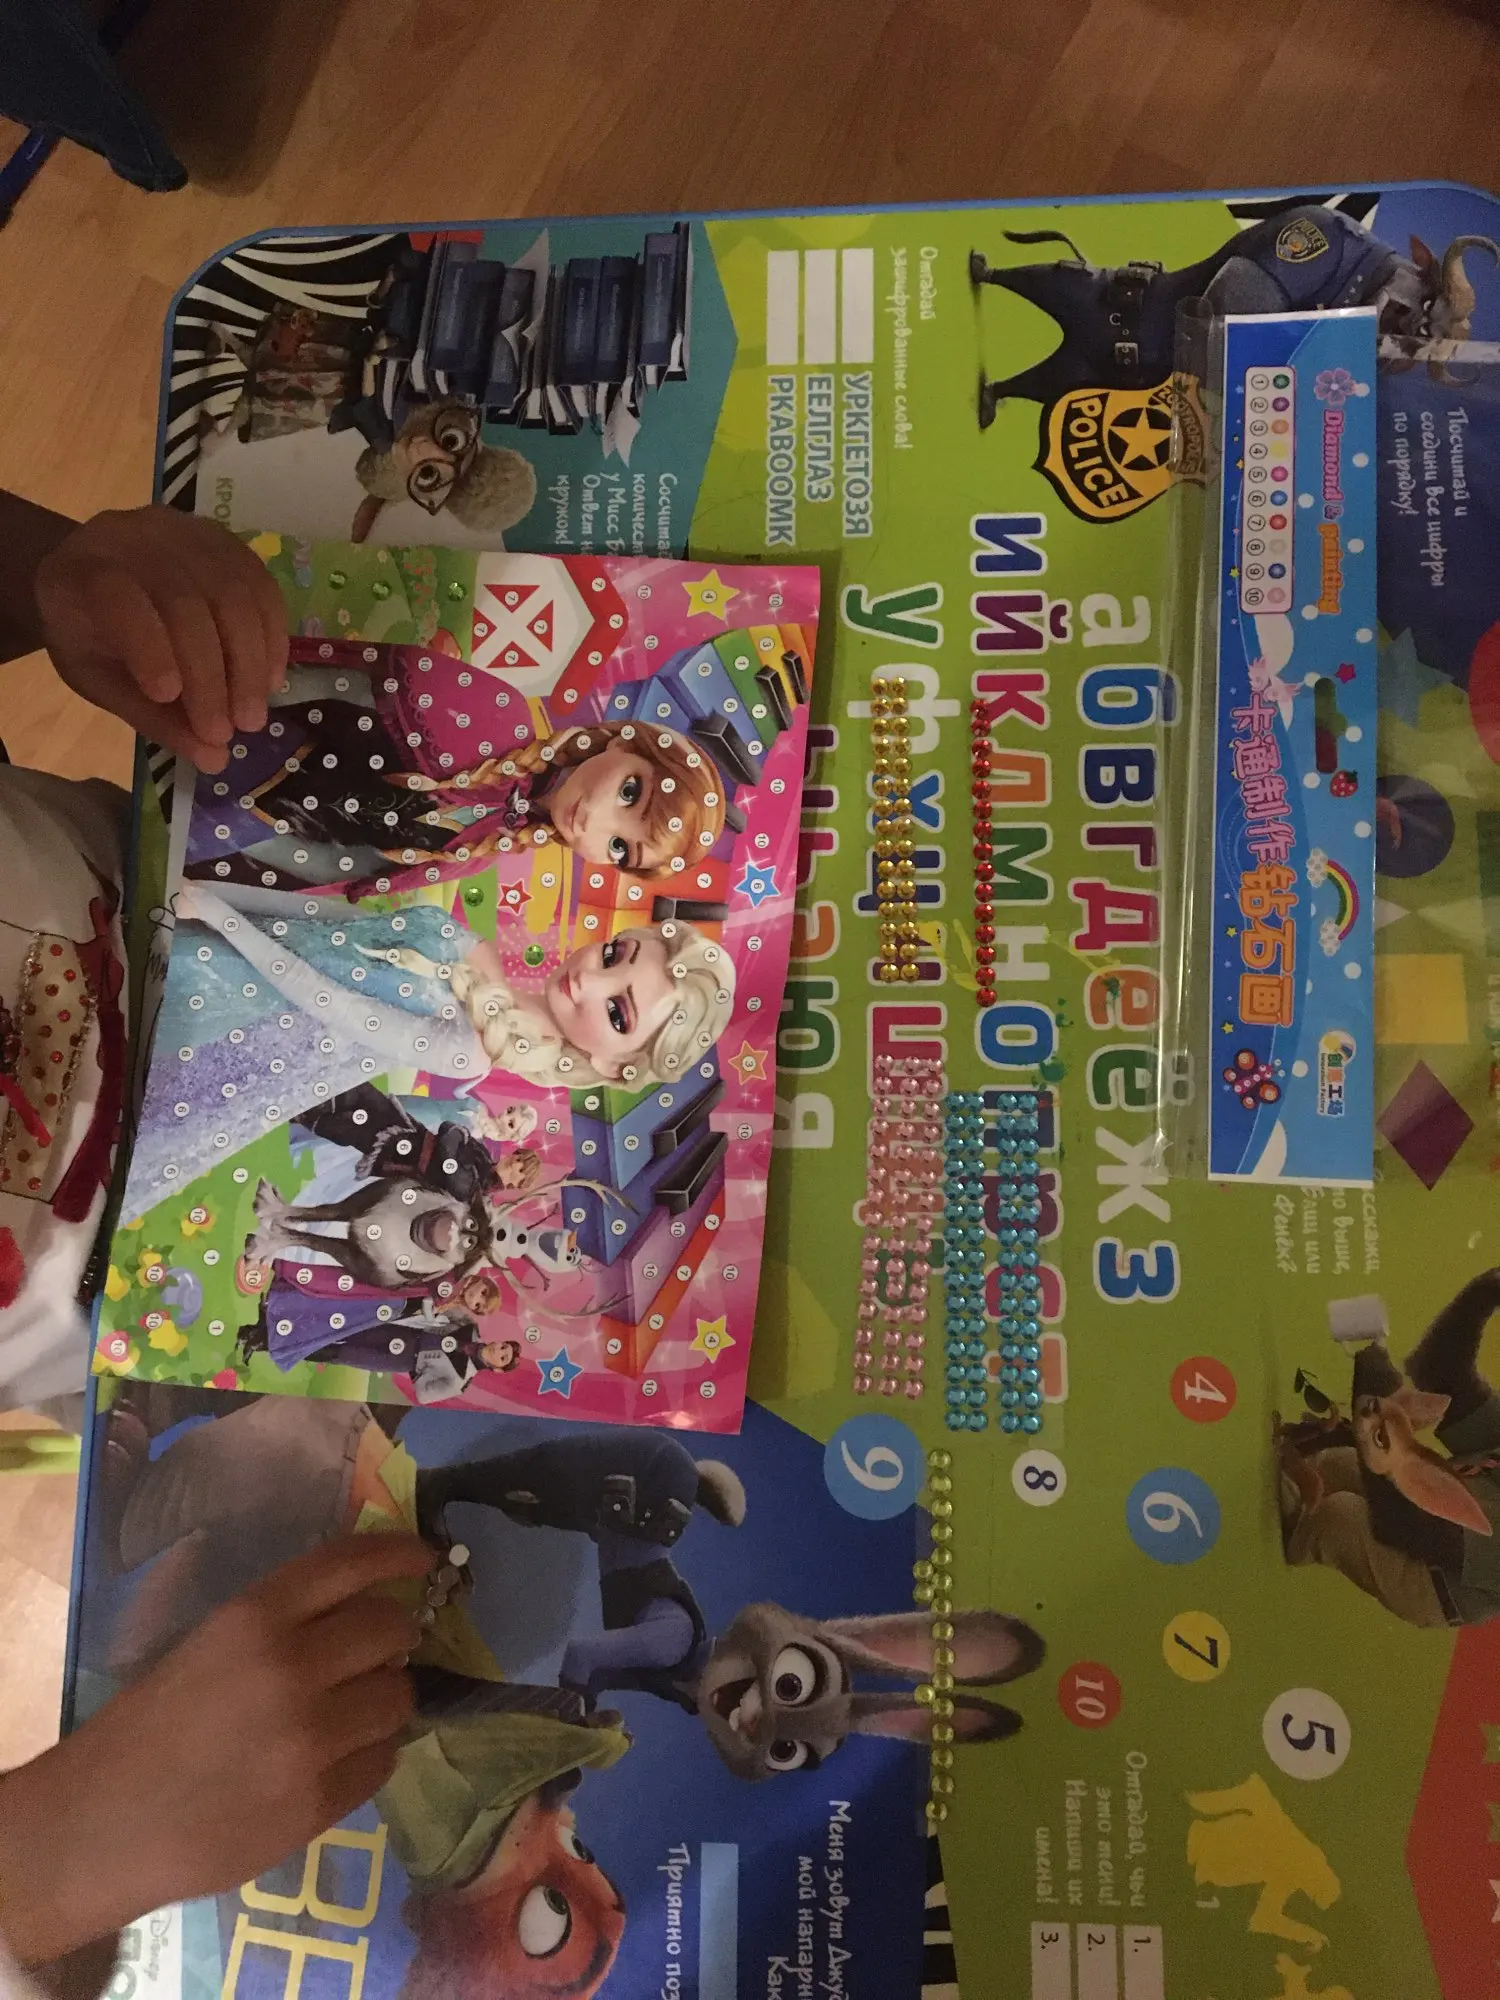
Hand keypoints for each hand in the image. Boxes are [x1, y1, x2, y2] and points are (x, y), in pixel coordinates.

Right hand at [0, 1533, 431, 1967]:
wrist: (103, 1823)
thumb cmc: (151, 1725)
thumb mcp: (210, 1642)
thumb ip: (284, 1619)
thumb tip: (369, 1599)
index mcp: (253, 1617)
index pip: (350, 1563)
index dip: (399, 1552)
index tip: (427, 1555)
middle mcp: (290, 1668)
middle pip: (391, 1628)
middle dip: (394, 1635)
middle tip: (376, 1652)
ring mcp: (309, 1740)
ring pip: (399, 1697)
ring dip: (385, 1698)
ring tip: (350, 1713)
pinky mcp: (318, 1803)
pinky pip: (383, 1762)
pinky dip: (370, 1756)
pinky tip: (333, 1760)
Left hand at [33, 508, 288, 771]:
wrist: (96, 574)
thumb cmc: (91, 635)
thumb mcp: (100, 680)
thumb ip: (150, 717)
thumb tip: (214, 759)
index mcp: (81, 571)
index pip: (118, 597)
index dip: (148, 645)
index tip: (169, 698)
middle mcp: (134, 538)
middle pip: (184, 601)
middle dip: (212, 673)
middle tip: (229, 731)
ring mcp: (187, 534)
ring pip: (232, 593)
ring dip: (250, 663)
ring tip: (252, 716)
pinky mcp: (228, 543)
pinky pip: (262, 588)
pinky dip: (273, 639)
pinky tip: (270, 682)